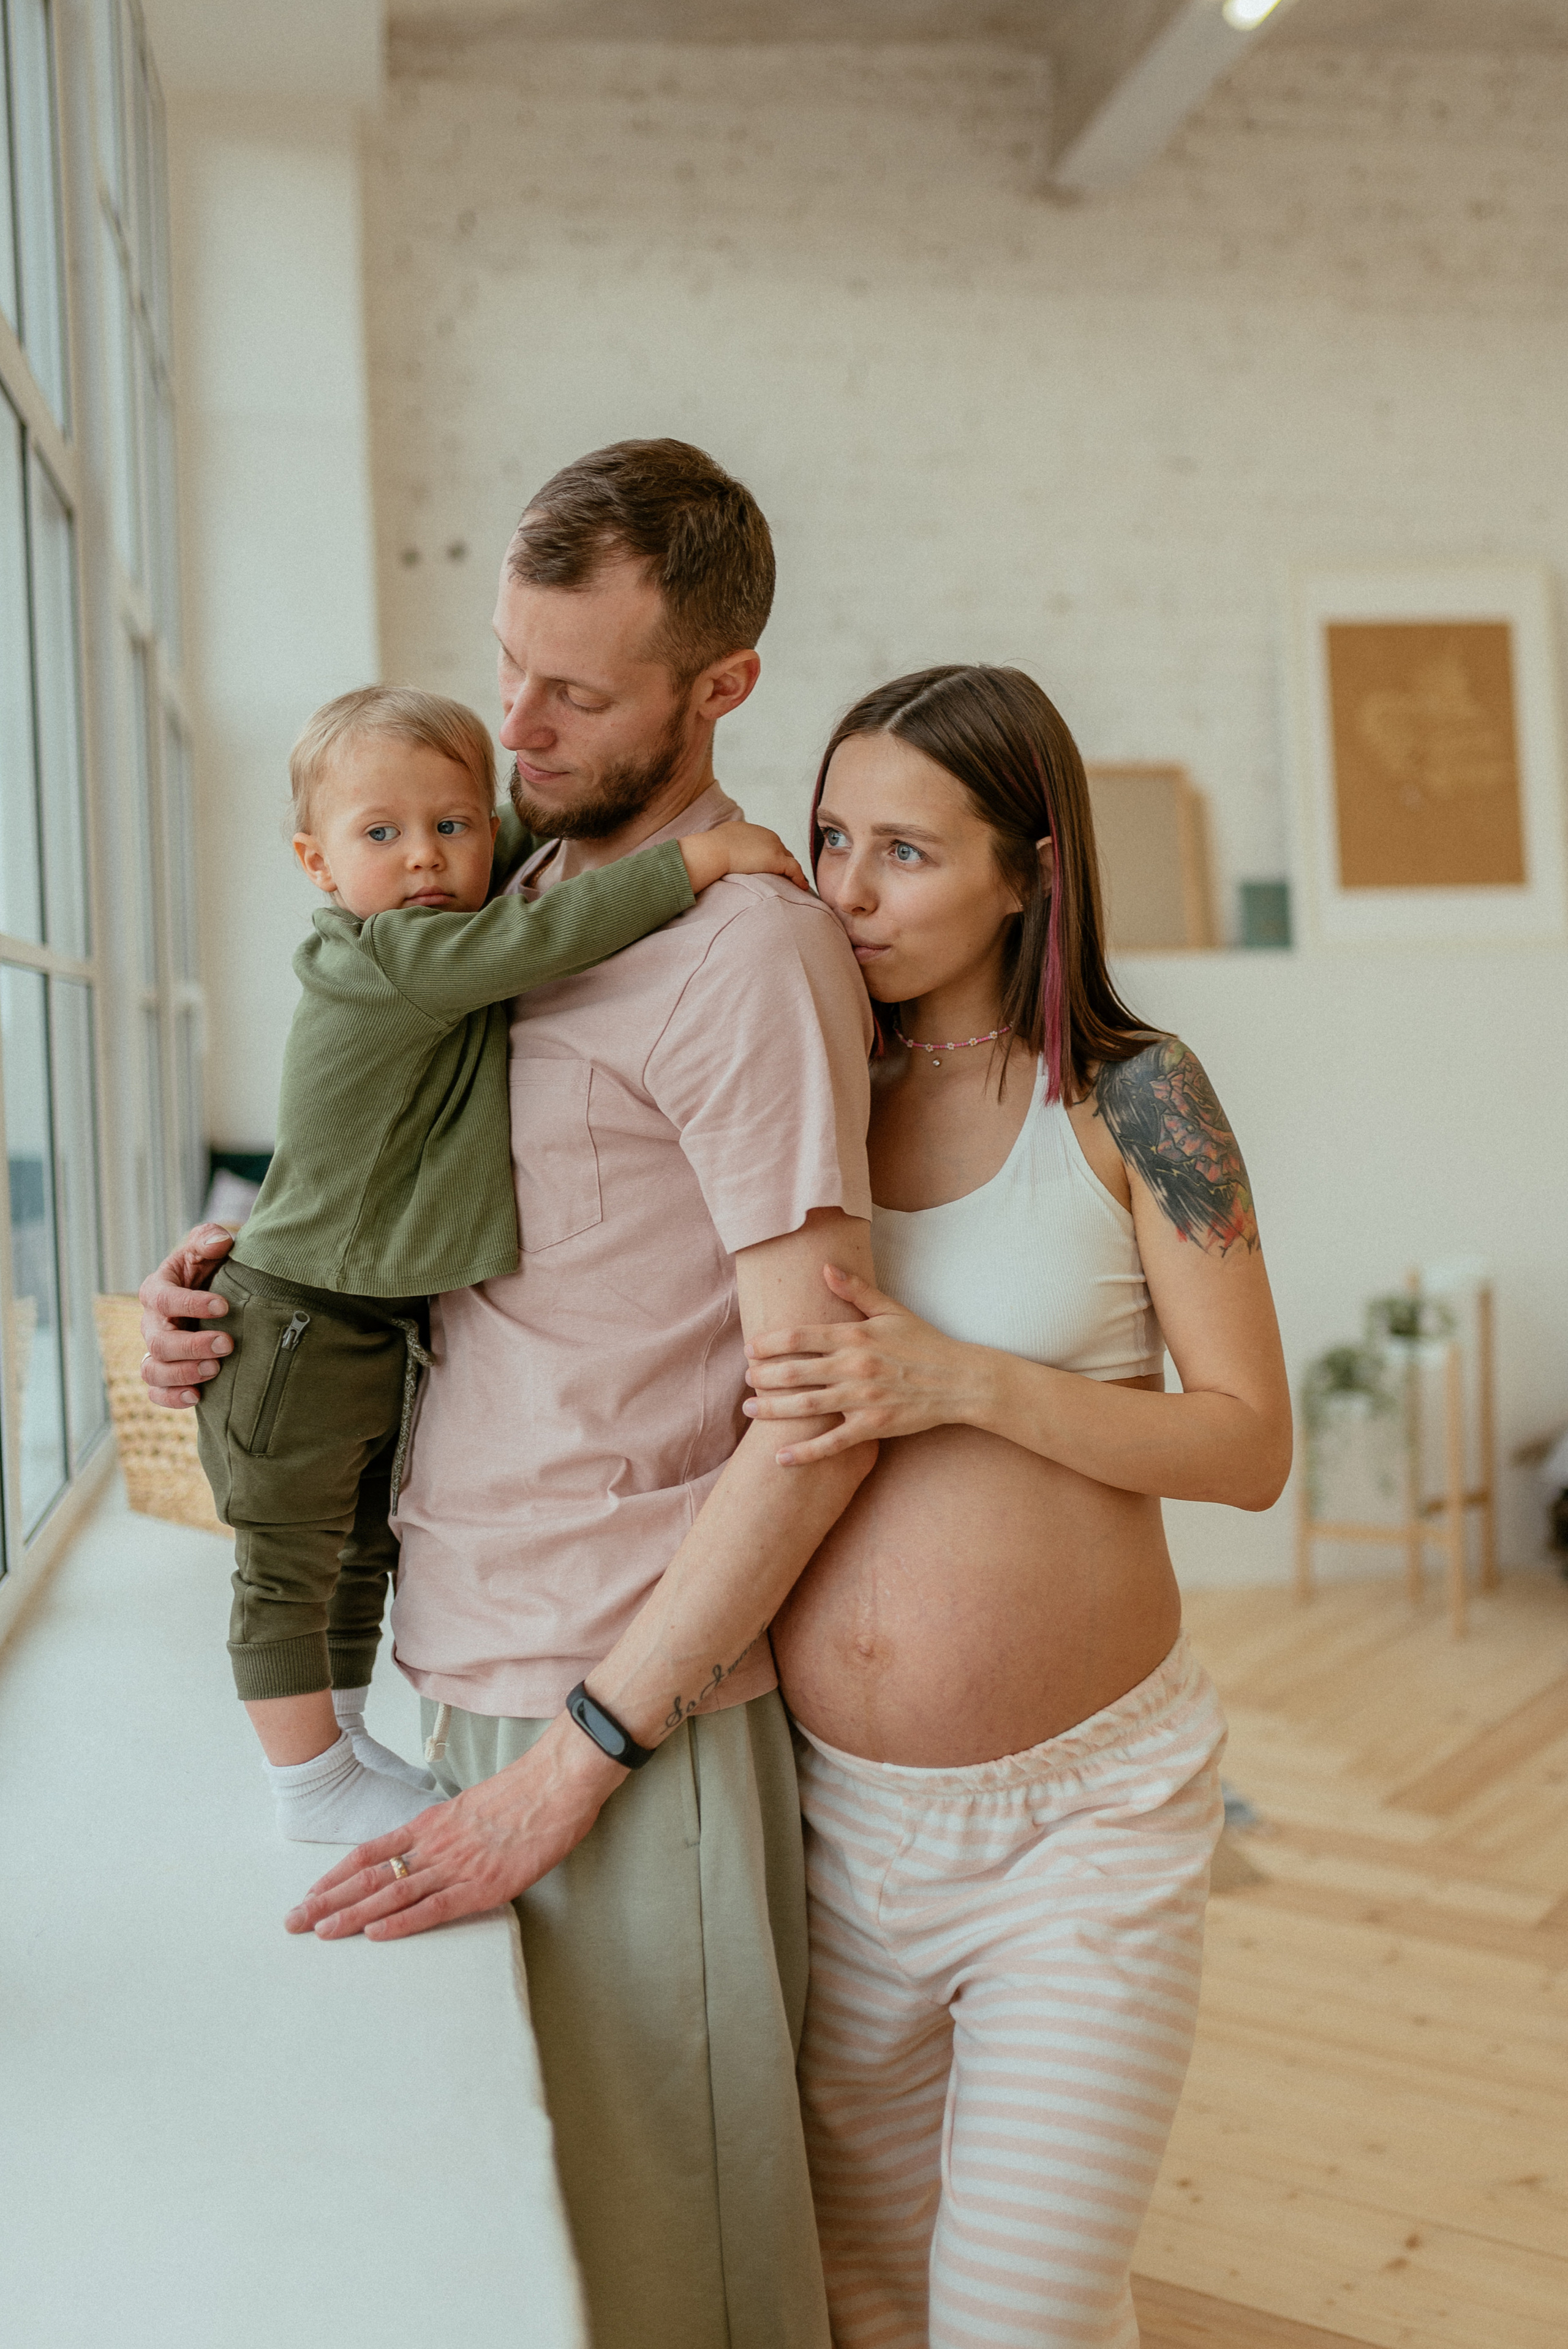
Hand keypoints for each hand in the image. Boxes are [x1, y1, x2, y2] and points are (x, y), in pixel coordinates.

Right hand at [138, 1224, 237, 1407]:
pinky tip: (197, 1397)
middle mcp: (151, 1323)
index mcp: (157, 1289)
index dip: (190, 1304)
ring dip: (182, 1374)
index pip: (164, 1298)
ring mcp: (155, 1351)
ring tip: (215, 1371)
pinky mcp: (165, 1373)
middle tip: (227, 1344)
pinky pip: (156, 1392)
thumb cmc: (208, 1268)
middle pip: (158, 1341)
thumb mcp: (207, 1248)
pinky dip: (171, 1398)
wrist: (212, 1297)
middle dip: (192, 1346)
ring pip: (152, 1370)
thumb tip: (219, 1242)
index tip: (224, 1306)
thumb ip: (209, 1239)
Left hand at [284, 1713, 626, 1940]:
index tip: (311, 1892)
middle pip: (370, 1875)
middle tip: (294, 1920)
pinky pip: (434, 1907)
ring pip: (392, 1893)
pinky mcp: (482, 1885)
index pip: (372, 1852)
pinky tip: (375, 1934)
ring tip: (320, 1932)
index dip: (337, 1875)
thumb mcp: (474, 1806)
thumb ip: (449, 1829)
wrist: (558, 1782)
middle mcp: (434, 1844)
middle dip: (328, 1900)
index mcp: (432, 1823)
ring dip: (352, 1915)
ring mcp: (456, 1865)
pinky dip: (402, 1922)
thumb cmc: (525, 1792)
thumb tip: (433, 1848)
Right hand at [679, 821, 808, 895]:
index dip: (769, 856)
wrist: (713, 851)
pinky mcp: (777, 859)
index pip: (766, 844)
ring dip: (792, 871)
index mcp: (751, 831)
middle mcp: (765, 835)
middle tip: (787, 877)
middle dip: (783, 863)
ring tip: (796, 884)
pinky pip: (794, 870)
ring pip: (789, 860)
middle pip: (780, 850)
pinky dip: (799, 878)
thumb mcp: (715, 845)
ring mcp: (773, 846)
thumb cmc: (709, 851)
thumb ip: (721, 850)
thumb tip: (713, 859)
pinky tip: (802, 888)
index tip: (771, 868)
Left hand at [742, 1263, 989, 1461]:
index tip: (750, 1347)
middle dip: (763, 1375)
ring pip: (805, 1406)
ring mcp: (862, 1399)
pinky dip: (804, 1452)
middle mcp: (853, 1367)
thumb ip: (856, 1290)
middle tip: (745, 1377)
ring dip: (772, 1409)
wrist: (960, 1379)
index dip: (770, 1343)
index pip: (800, 1337)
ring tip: (749, 1410)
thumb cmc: (925, 1343)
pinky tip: (780, 1457)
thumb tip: (825, 1267)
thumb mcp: (891, 1310)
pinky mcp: (872, 1426)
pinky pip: (832, 1443)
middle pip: (794, 1372)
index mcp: (855, 1336)